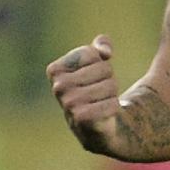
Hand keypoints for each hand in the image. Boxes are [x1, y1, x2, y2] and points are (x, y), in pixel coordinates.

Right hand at [46, 34, 120, 151]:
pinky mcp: (82, 120)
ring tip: (101, 102)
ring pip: (110, 86)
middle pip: (104, 68)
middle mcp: (58, 87)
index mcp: (55, 70)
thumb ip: (101, 45)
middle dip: (109, 78)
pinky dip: (114, 107)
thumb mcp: (97, 61)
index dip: (100, 62)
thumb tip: (105, 51)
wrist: (97, 123)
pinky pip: (111, 104)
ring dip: (112, 94)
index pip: (90, 53)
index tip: (92, 75)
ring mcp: (68, 105)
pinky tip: (104, 114)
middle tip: (99, 91)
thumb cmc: (94, 87)